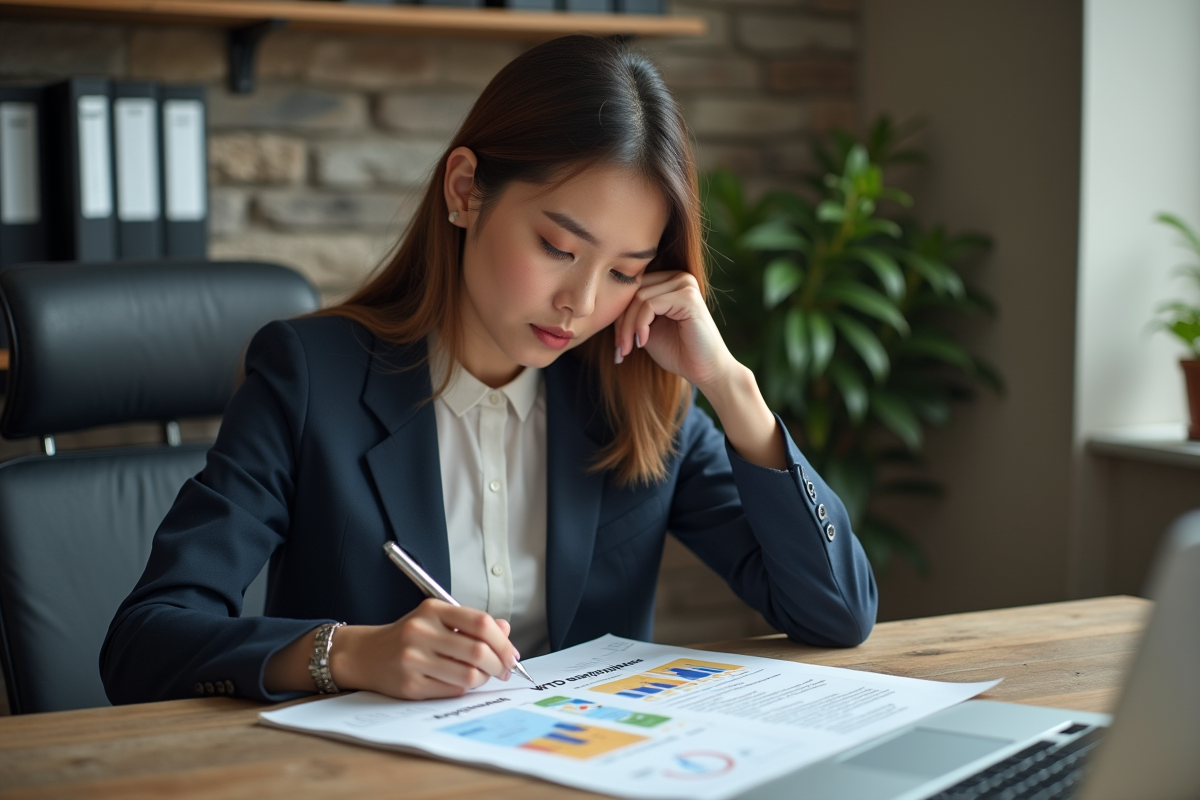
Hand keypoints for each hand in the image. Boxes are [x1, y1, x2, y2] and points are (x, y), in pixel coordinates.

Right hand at [330, 599, 519, 699]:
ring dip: (483, 679)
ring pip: (469, 675)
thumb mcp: (437, 619)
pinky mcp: (410, 684)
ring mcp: (414, 659)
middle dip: (498, 664)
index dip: (503, 641)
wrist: (365, 654)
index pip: (481, 623)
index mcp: (433, 609)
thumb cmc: (408, 637)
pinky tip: (459, 682)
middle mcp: (422, 631)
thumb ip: (471, 623)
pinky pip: (452, 690)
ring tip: (481, 676)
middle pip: (478, 651)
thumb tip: (505, 631)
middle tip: (502, 671)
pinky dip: (464, 688)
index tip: (511, 654)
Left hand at [614, 270, 786, 469]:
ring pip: (638, 298)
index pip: (632, 288)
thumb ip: (632, 313)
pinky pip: (649, 305)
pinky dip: (640, 325)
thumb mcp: (647, 329)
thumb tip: (603, 304)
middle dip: (621, 322)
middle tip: (619, 349)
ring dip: (627, 327)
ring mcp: (685, 284)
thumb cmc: (677, 352)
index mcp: (669, 281)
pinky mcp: (688, 296)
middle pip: (633, 290)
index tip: (617, 343)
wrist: (705, 371)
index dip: (619, 315)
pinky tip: (642, 342)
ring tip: (627, 348)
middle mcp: (679, 277)